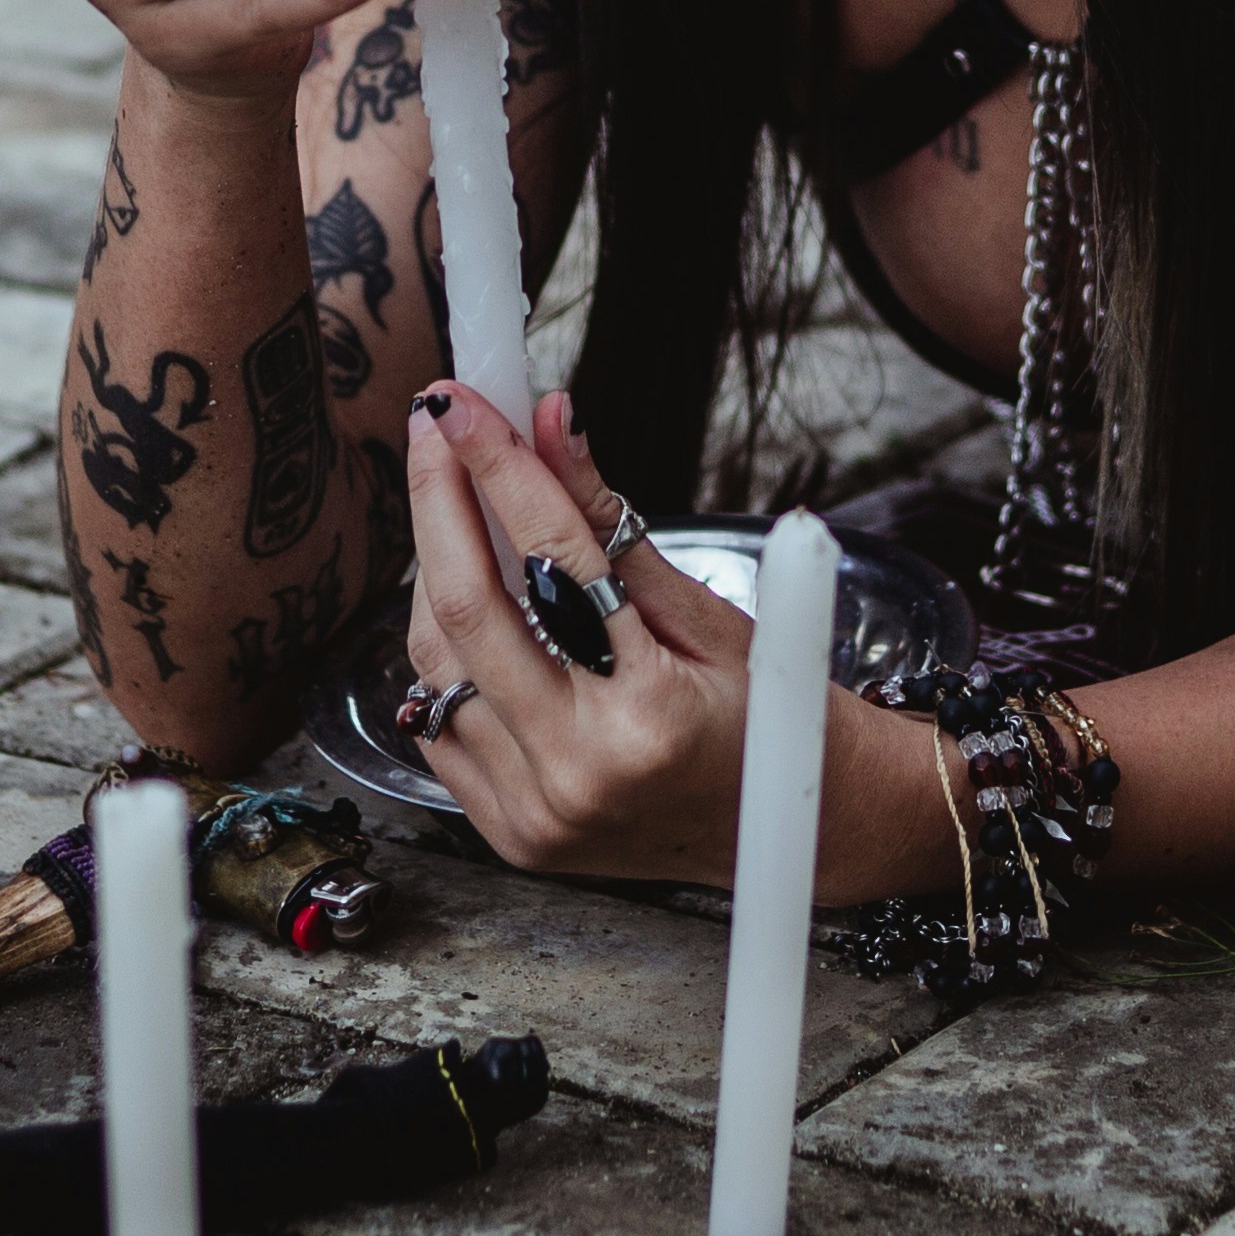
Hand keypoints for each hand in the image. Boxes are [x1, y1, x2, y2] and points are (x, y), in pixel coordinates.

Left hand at [400, 384, 791, 884]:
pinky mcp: (509, 834)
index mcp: (651, 716)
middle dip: (440, 501)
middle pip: (470, 609)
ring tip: (452, 502)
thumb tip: (553, 423)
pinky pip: (440, 720)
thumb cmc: (771, 718)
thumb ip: (613, 522)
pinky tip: (463, 593)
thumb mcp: (708, 612)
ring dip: (435, 570)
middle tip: (436, 426)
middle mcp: (582, 772)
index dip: (502, 466)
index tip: (467, 402)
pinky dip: (445, 650)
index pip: (554, 558)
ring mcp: (536, 814)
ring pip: (439, 664)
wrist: (799, 834)